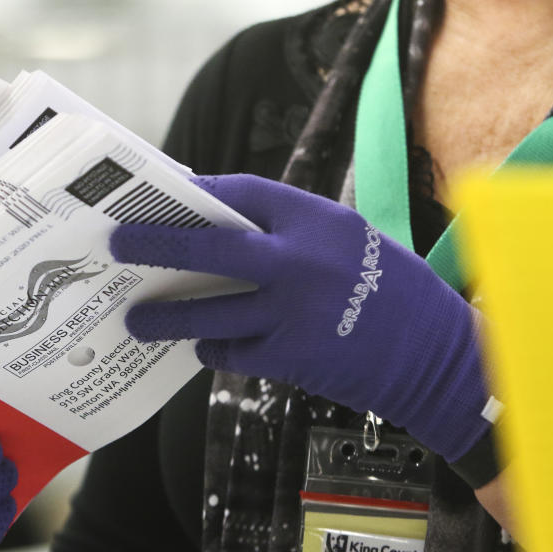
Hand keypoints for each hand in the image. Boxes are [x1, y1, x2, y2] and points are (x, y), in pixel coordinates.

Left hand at [110, 173, 493, 462]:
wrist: (436, 356)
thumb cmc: (389, 290)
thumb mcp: (346, 239)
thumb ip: (289, 231)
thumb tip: (216, 227)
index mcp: (318, 220)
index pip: (241, 194)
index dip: (197, 193)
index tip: (162, 195)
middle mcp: (300, 262)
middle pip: (209, 249)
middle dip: (156, 244)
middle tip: (116, 245)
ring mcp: (292, 313)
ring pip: (208, 312)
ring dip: (167, 316)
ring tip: (136, 319)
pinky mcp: (289, 357)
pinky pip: (231, 350)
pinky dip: (213, 346)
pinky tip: (204, 344)